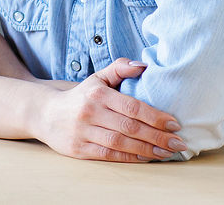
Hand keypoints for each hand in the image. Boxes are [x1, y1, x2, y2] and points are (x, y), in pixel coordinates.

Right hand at [31, 59, 186, 162]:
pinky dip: (130, 157)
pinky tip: (146, 158)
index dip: (155, 116)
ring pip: (120, 143)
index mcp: (97, 93)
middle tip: (177, 142)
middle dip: (157, 136)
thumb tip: (144, 65)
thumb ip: (120, 68)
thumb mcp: (97, 78)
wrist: (45, 113)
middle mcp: (90, 112)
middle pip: (129, 127)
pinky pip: (109, 155)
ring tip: (166, 152)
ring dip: (147, 150)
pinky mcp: (79, 149)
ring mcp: (83, 132)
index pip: (132, 106)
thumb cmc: (80, 96)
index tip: (174, 123)